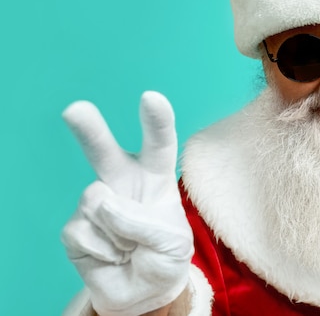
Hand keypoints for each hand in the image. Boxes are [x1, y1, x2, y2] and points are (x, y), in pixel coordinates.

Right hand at [61, 91, 192, 315]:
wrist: (144, 293)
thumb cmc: (165, 257)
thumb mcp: (173, 242)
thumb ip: (143, 221)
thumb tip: (101, 202)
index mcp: (155, 178)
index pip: (159, 145)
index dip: (156, 122)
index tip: (151, 99)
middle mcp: (123, 182)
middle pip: (104, 152)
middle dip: (89, 130)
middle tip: (75, 110)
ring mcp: (97, 204)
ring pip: (97, 201)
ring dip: (119, 231)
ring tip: (130, 247)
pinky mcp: (76, 228)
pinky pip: (84, 232)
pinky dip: (104, 250)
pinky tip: (113, 256)